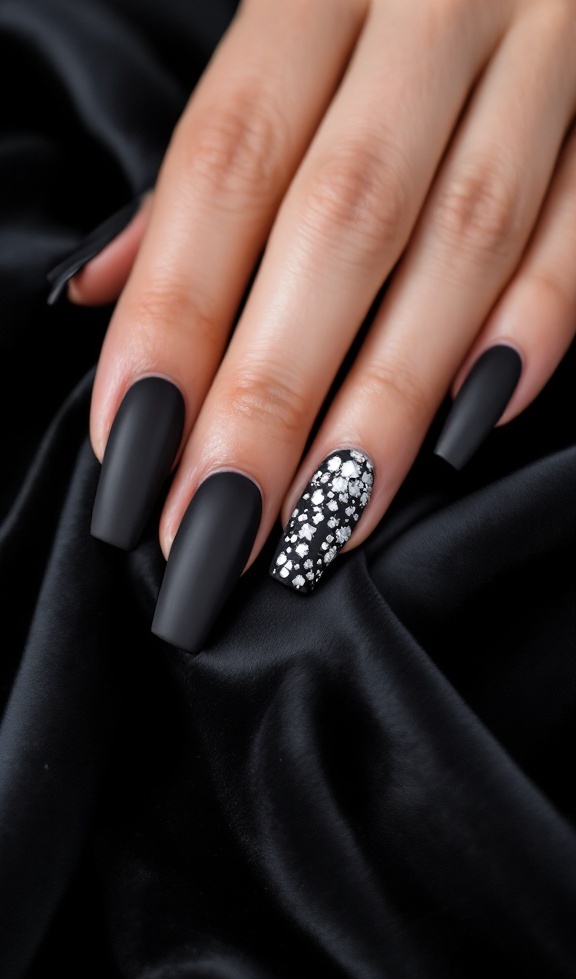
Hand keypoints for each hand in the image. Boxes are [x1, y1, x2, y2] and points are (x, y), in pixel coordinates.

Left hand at [53, 0, 575, 652]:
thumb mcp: (287, 21)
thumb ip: (213, 153)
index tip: (135, 444)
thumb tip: (105, 287)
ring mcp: (544, 49)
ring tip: (325, 518)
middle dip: (271, 392)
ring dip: (390, 399)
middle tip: (219, 523)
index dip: (175, 313)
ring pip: (464, 242)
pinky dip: (533, 327)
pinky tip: (469, 429)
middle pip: (340, 223)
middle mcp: (434, 7)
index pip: (227, 163)